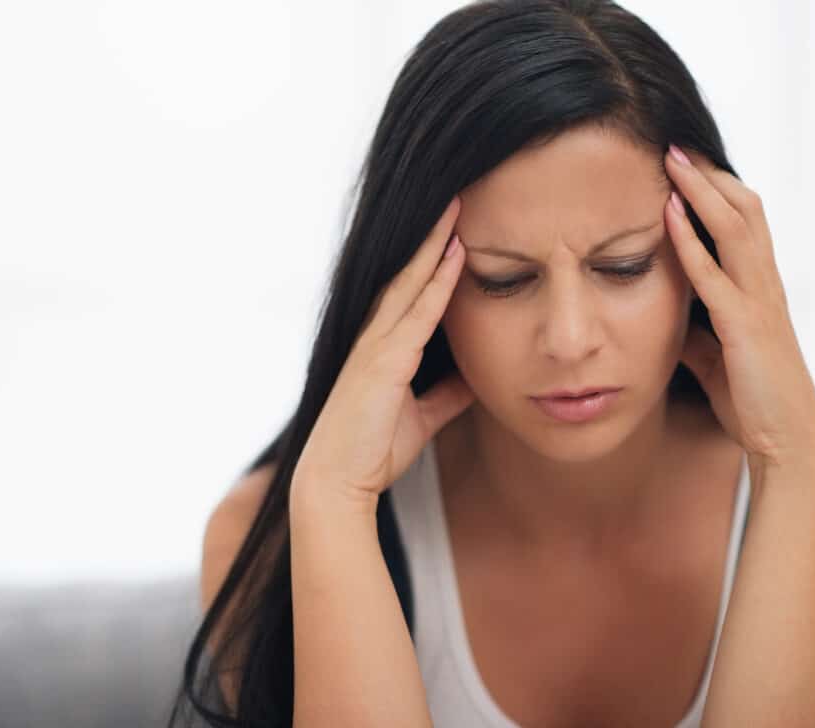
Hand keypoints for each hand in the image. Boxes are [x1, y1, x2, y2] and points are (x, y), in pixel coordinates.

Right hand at [294, 195, 475, 506]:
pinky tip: (455, 254)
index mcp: (383, 349)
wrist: (338, 482)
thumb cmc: (373, 451)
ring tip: (456, 207)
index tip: (455, 228)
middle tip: (456, 198)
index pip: (410, 293)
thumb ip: (447, 394)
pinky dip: (436, 281)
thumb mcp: (422, 417)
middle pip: (407, 275)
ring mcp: (376, 345)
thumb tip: (476, 378)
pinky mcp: (382, 360)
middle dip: (431, 237)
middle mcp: (376, 338)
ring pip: (409, 282)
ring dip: (433, 244)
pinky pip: (416, 312)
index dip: (431, 259)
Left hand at [664, 144, 814, 471]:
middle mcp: (765, 287)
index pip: (744, 224)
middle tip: (674, 146)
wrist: (785, 442)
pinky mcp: (745, 328)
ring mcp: (758, 303)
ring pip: (735, 230)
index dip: (716, 192)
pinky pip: (714, 276)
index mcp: (759, 291)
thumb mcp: (715, 360)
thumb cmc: (754, 401)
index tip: (684, 166)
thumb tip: (667, 321)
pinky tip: (668, 217)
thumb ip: (694, 334)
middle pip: (743, 211)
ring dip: (701, 193)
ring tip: (671, 161)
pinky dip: (690, 243)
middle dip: (709, 177)